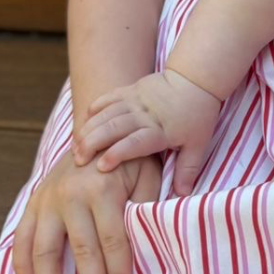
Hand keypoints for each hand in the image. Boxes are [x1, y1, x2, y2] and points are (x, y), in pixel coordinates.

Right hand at [11, 149, 160, 273]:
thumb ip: (146, 206)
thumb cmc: (130, 158)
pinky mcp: (33, 203)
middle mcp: (70, 195)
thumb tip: (148, 246)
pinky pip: (22, 240)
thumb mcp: (148, 174)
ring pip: (43, 252)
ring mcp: (47, 200)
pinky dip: (22, 269)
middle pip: (79, 251)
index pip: (112, 241)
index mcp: (102, 188)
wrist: (97, 129)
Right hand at [77, 67, 222, 195]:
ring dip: (89, 129)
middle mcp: (145, 114)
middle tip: (78, 160)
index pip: (136, 142)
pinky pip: (109, 97)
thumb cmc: (197, 115)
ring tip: (76, 147)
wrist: (196, 79)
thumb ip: (188, 169)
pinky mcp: (131, 89)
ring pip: (107, 113)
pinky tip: (83, 120)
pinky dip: (95, 107)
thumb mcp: (198, 144)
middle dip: (94, 143)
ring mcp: (136, 100)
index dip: (118, 153)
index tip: (102, 166)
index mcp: (161, 130)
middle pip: (114, 127)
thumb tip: (182, 195)